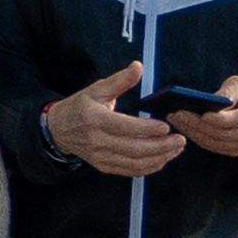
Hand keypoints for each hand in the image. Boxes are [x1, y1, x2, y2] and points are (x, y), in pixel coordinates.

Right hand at [41, 67, 182, 178]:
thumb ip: (120, 80)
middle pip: (134, 148)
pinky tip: (162, 158)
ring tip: (176, 149)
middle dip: (161, 146)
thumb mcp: (96, 89)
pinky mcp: (104, 166)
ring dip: (159, 158)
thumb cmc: (79, 106)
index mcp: (95, 119)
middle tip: (180, 140)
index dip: (147, 129)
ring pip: (135, 163)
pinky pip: (130, 171)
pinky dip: (149, 167)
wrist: (58, 130)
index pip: (124, 127)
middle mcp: (97, 141)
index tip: (166, 126)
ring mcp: (100, 156)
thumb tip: (139, 66)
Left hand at [176, 77, 237, 158]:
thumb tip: (216, 100)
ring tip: (174, 118)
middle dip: (198, 124)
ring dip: (192, 131)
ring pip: (215, 142)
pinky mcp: (233, 150)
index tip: (204, 114)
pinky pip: (211, 146)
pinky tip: (181, 126)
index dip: (222, 119)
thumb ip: (230, 91)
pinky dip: (195, 137)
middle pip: (223, 133)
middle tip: (177, 113)